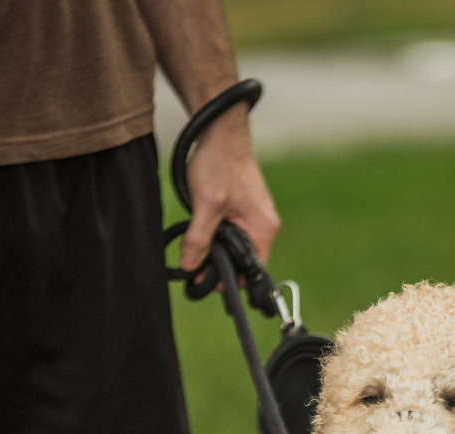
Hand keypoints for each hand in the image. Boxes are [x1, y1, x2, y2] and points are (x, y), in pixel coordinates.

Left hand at [177, 108, 279, 272]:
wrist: (221, 131)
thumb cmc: (219, 164)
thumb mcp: (206, 206)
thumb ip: (199, 239)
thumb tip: (190, 267)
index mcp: (264, 230)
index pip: (252, 272)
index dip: (228, 280)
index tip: (203, 282)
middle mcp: (265, 226)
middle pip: (243, 261)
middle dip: (220, 265)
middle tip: (193, 267)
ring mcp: (255, 217)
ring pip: (236, 246)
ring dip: (216, 249)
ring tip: (194, 248)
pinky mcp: (245, 209)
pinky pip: (233, 232)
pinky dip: (217, 235)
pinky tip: (200, 231)